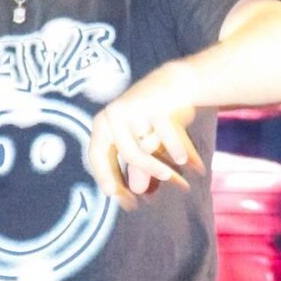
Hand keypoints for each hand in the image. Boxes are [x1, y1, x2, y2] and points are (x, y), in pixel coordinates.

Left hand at [87, 66, 203, 208]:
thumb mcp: (143, 143)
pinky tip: (183, 161)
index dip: (105, 177)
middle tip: (149, 198)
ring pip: (148, 147)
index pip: (97, 156)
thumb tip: (136, 191)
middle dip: (143, 175)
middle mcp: (114, 114)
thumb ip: (137, 165)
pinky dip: (176, 150)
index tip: (115, 196)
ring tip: (177, 181)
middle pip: (128, 154)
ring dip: (161, 167)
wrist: (176, 82)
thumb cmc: (154, 117)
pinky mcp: (154, 104)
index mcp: (103, 124)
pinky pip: (166, 135)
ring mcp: (134, 108)